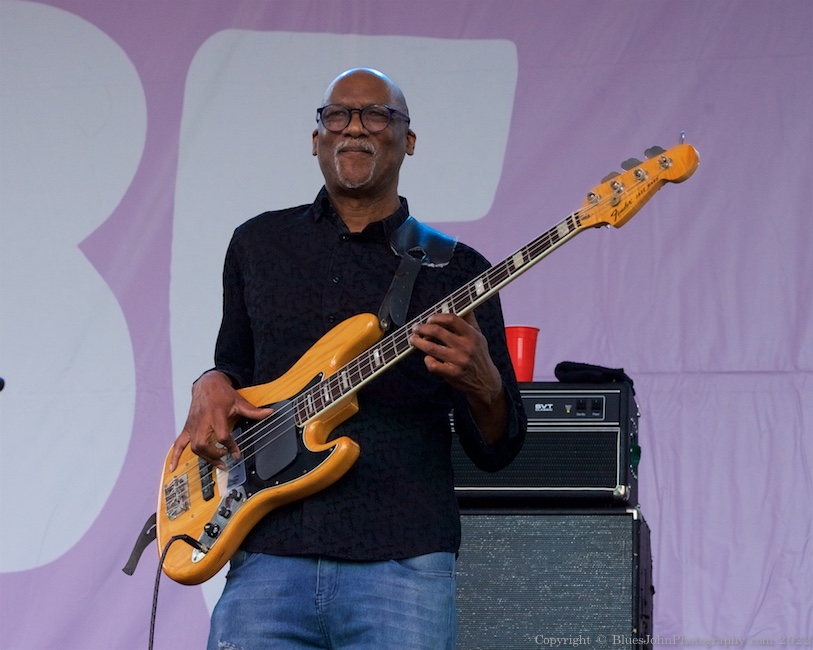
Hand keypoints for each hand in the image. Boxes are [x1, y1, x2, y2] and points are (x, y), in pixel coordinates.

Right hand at [169, 370, 272, 470]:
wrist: (207, 384)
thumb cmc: (222, 393)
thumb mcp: (240, 401)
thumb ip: (254, 411)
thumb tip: (270, 413)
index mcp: (216, 414)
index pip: (222, 435)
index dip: (230, 446)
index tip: (236, 454)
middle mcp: (202, 421)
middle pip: (203, 444)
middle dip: (214, 455)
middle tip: (225, 460)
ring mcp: (193, 425)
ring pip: (194, 446)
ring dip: (204, 458)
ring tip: (217, 464)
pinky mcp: (187, 428)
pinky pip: (178, 443)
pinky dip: (174, 456)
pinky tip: (172, 467)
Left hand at [409, 312, 507, 443]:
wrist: (486, 381)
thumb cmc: (479, 356)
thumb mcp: (479, 336)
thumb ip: (469, 320)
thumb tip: (462, 304)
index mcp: (472, 335)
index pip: (452, 319)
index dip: (437, 317)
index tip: (430, 319)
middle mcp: (465, 347)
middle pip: (437, 332)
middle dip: (422, 328)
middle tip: (416, 328)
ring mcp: (458, 361)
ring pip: (431, 348)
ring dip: (418, 342)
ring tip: (413, 339)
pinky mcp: (451, 374)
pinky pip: (432, 364)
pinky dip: (426, 359)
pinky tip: (427, 357)